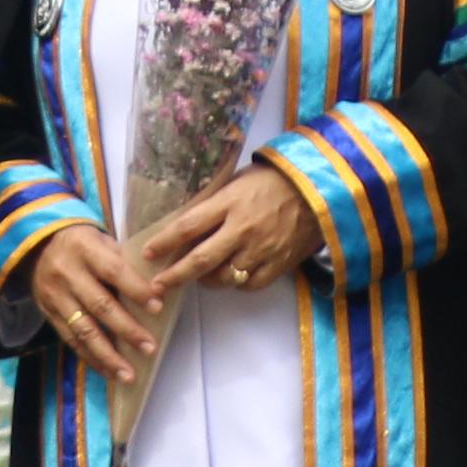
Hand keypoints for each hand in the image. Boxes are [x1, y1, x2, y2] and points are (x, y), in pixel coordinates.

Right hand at [20, 221, 170, 378]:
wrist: (35, 245)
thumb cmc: (80, 243)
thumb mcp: (100, 240)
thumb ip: (121, 261)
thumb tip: (155, 289)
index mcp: (85, 249)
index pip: (113, 271)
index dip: (136, 290)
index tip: (158, 307)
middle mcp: (67, 274)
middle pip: (100, 305)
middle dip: (127, 329)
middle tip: (149, 347)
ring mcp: (55, 296)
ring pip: (83, 330)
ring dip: (108, 355)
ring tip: (128, 374)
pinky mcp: (48, 314)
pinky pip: (71, 340)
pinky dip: (91, 358)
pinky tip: (108, 371)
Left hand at [131, 160, 322, 298]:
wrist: (319, 190)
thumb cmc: (273, 180)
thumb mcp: (237, 182)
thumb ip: (214, 204)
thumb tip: (186, 225)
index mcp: (229, 203)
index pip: (188, 226)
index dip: (165, 242)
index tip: (147, 253)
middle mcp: (242, 229)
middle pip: (200, 260)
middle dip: (175, 276)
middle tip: (157, 286)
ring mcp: (261, 249)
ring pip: (224, 277)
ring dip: (206, 280)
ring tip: (199, 277)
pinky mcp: (278, 264)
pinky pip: (249, 284)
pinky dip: (237, 283)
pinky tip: (232, 275)